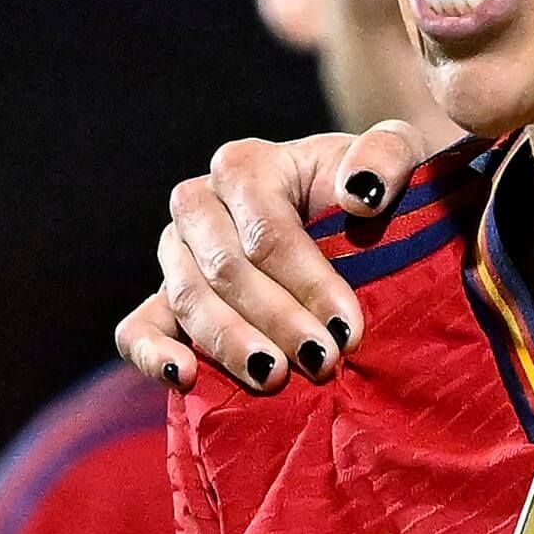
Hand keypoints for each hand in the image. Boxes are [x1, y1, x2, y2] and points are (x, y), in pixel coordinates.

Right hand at [122, 123, 442, 394]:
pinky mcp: (163, 302)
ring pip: (187, 299)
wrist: (348, 226)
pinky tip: (185, 377)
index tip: (347, 327)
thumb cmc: (370, 194)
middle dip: (276, 319)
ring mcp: (175, 254)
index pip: (268, 231)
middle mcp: (199, 204)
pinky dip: (152, 354)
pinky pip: (137, 327)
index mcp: (245, 167)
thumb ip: (386, 156)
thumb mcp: (395, 157)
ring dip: (230, 343)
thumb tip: (359, 194)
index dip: (307, 281)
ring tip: (274, 378)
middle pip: (226, 269)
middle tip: (321, 361)